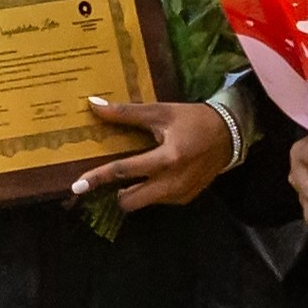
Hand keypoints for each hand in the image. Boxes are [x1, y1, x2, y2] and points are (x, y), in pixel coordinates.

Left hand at [72, 97, 231, 212]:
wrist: (230, 134)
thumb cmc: (193, 120)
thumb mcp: (160, 112)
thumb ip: (125, 113)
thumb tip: (93, 104)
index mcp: (167, 159)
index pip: (123, 171)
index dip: (98, 178)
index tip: (77, 186)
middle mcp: (173, 182)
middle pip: (130, 201)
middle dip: (115, 193)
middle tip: (108, 178)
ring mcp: (181, 194)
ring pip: (143, 202)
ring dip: (133, 191)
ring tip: (134, 172)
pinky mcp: (186, 198)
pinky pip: (157, 200)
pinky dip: (149, 190)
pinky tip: (153, 174)